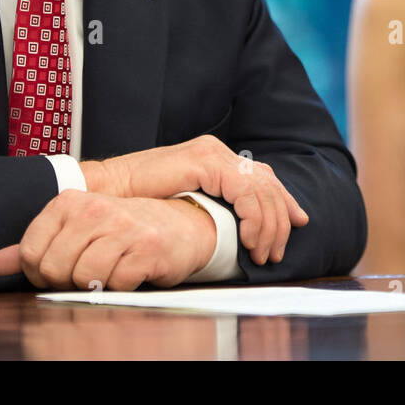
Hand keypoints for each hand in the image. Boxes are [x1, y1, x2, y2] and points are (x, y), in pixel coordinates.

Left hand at [0, 192, 216, 289]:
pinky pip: (116, 284)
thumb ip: (35, 245)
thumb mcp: (77, 230)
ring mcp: (122, 226)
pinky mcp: (146, 247)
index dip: (40, 273)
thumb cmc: (125, 229)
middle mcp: (95, 209)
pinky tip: (131, 271)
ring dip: (96, 285)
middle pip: (53, 269)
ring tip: (111, 270)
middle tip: (88, 273)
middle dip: (67, 282)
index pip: (30, 253)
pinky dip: (121, 286)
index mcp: (70, 202)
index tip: (59, 270)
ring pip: (83, 279)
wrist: (181, 225)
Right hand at [80, 135, 308, 265]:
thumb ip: (213, 206)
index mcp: (215, 158)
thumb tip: (238, 226)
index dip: (285, 201)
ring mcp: (210, 153)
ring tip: (262, 254)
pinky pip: (244, 191)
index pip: (262, 177)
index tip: (298, 224)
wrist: (107, 192)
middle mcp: (217, 151)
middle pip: (267, 183)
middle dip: (280, 221)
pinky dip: (252, 217)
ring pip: (261, 188)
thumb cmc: (139, 204)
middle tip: (275, 253)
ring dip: (268, 225)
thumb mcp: (185, 205)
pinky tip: (248, 239)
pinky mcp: (203, 161)